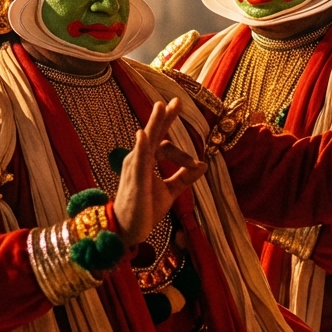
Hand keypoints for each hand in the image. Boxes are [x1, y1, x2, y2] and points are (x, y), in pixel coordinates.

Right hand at [114, 98, 206, 247]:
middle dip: (165, 117)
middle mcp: (138, 160)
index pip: (165, 145)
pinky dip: (141, 146)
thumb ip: (184, 178)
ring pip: (147, 141)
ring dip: (155, 123)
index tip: (197, 165)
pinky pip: (138, 160)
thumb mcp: (170, 192)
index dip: (183, 154)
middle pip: (154, 134)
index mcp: (146, 161)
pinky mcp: (135, 180)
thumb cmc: (144, 210)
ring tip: (160, 106)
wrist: (127, 231)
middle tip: (176, 101)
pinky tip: (143, 134)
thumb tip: (204, 164)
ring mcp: (135, 168)